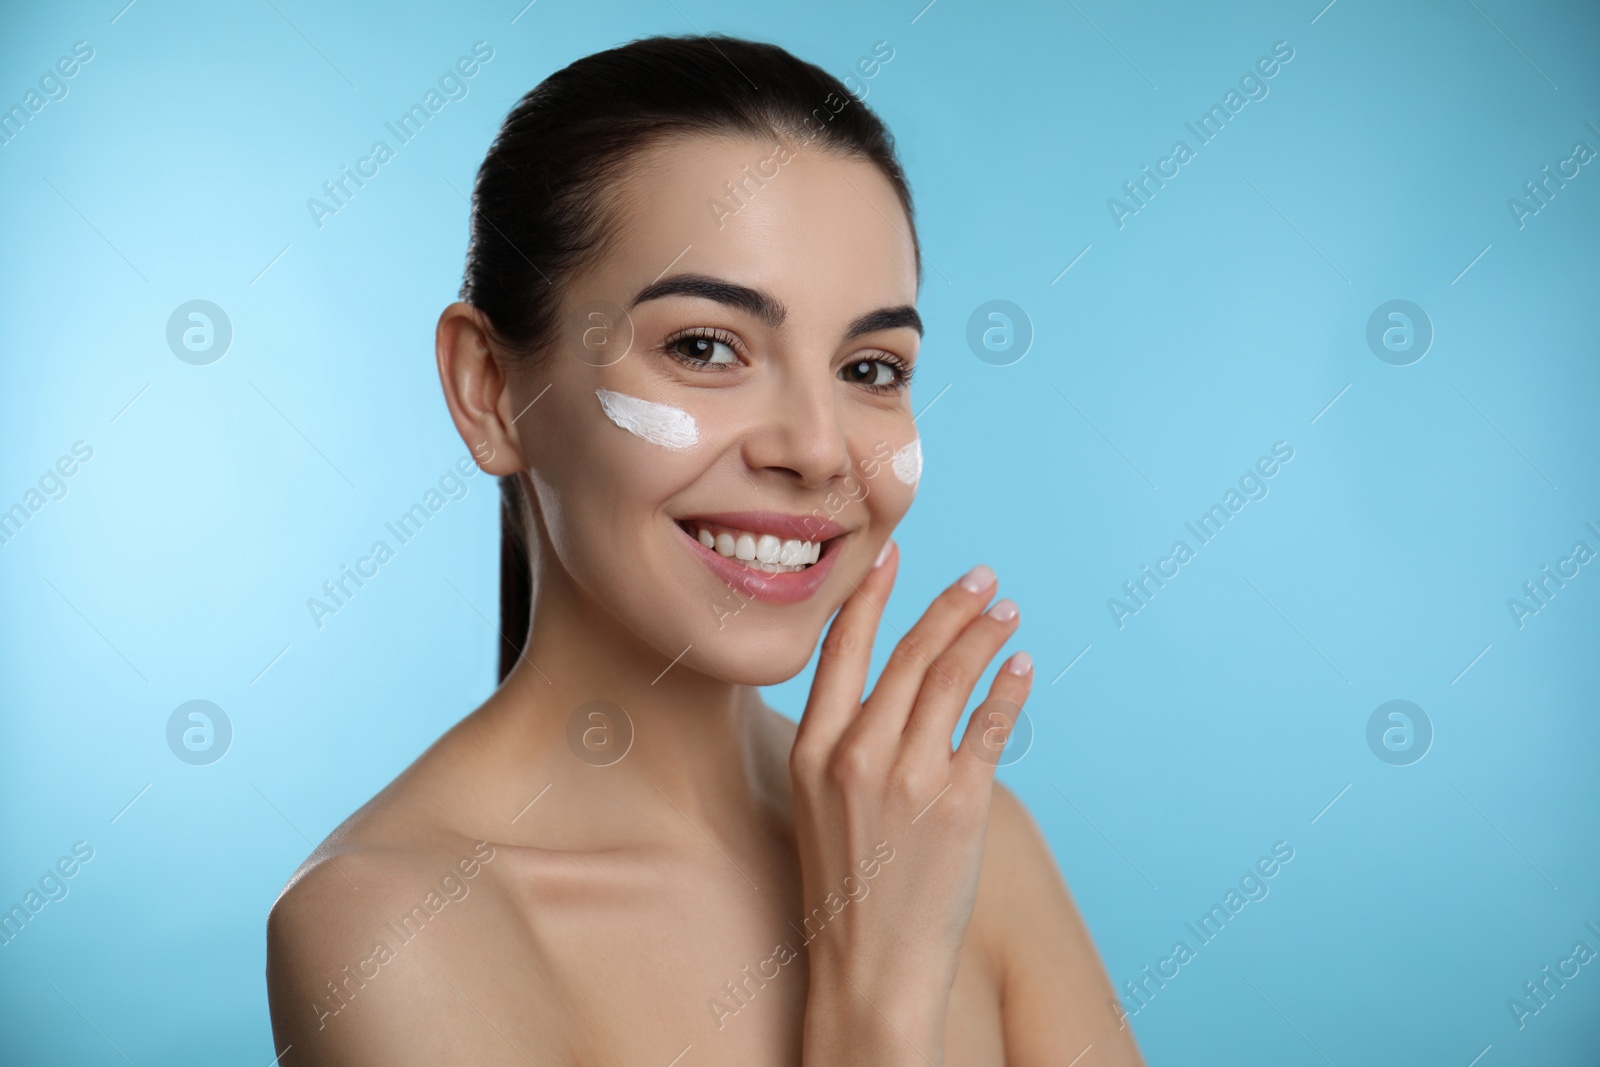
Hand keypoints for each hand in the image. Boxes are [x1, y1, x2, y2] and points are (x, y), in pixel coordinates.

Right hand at [791, 540, 1032, 1063]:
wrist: (867, 968)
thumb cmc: (844, 887)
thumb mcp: (817, 804)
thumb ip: (843, 744)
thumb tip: (888, 691)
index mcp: (811, 750)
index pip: (842, 650)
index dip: (869, 595)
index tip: (891, 553)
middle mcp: (857, 754)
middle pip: (908, 654)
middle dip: (948, 605)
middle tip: (980, 575)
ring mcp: (908, 777)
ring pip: (951, 678)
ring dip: (983, 635)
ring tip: (1006, 610)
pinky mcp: (958, 804)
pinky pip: (988, 725)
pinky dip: (1009, 688)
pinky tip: (1022, 665)